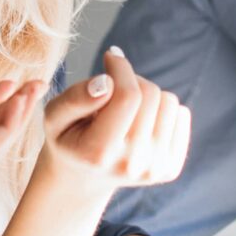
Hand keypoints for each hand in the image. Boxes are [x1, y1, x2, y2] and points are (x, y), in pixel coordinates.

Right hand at [40, 48, 189, 194]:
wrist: (82, 178)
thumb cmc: (67, 138)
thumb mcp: (54, 116)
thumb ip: (74, 98)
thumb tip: (106, 83)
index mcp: (98, 153)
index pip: (128, 96)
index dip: (121, 68)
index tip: (110, 58)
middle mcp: (131, 165)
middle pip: (150, 95)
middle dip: (131, 80)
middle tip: (112, 89)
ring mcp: (154, 169)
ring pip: (169, 101)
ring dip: (147, 95)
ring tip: (124, 109)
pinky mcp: (170, 169)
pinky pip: (181, 115)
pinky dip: (161, 111)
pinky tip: (140, 123)